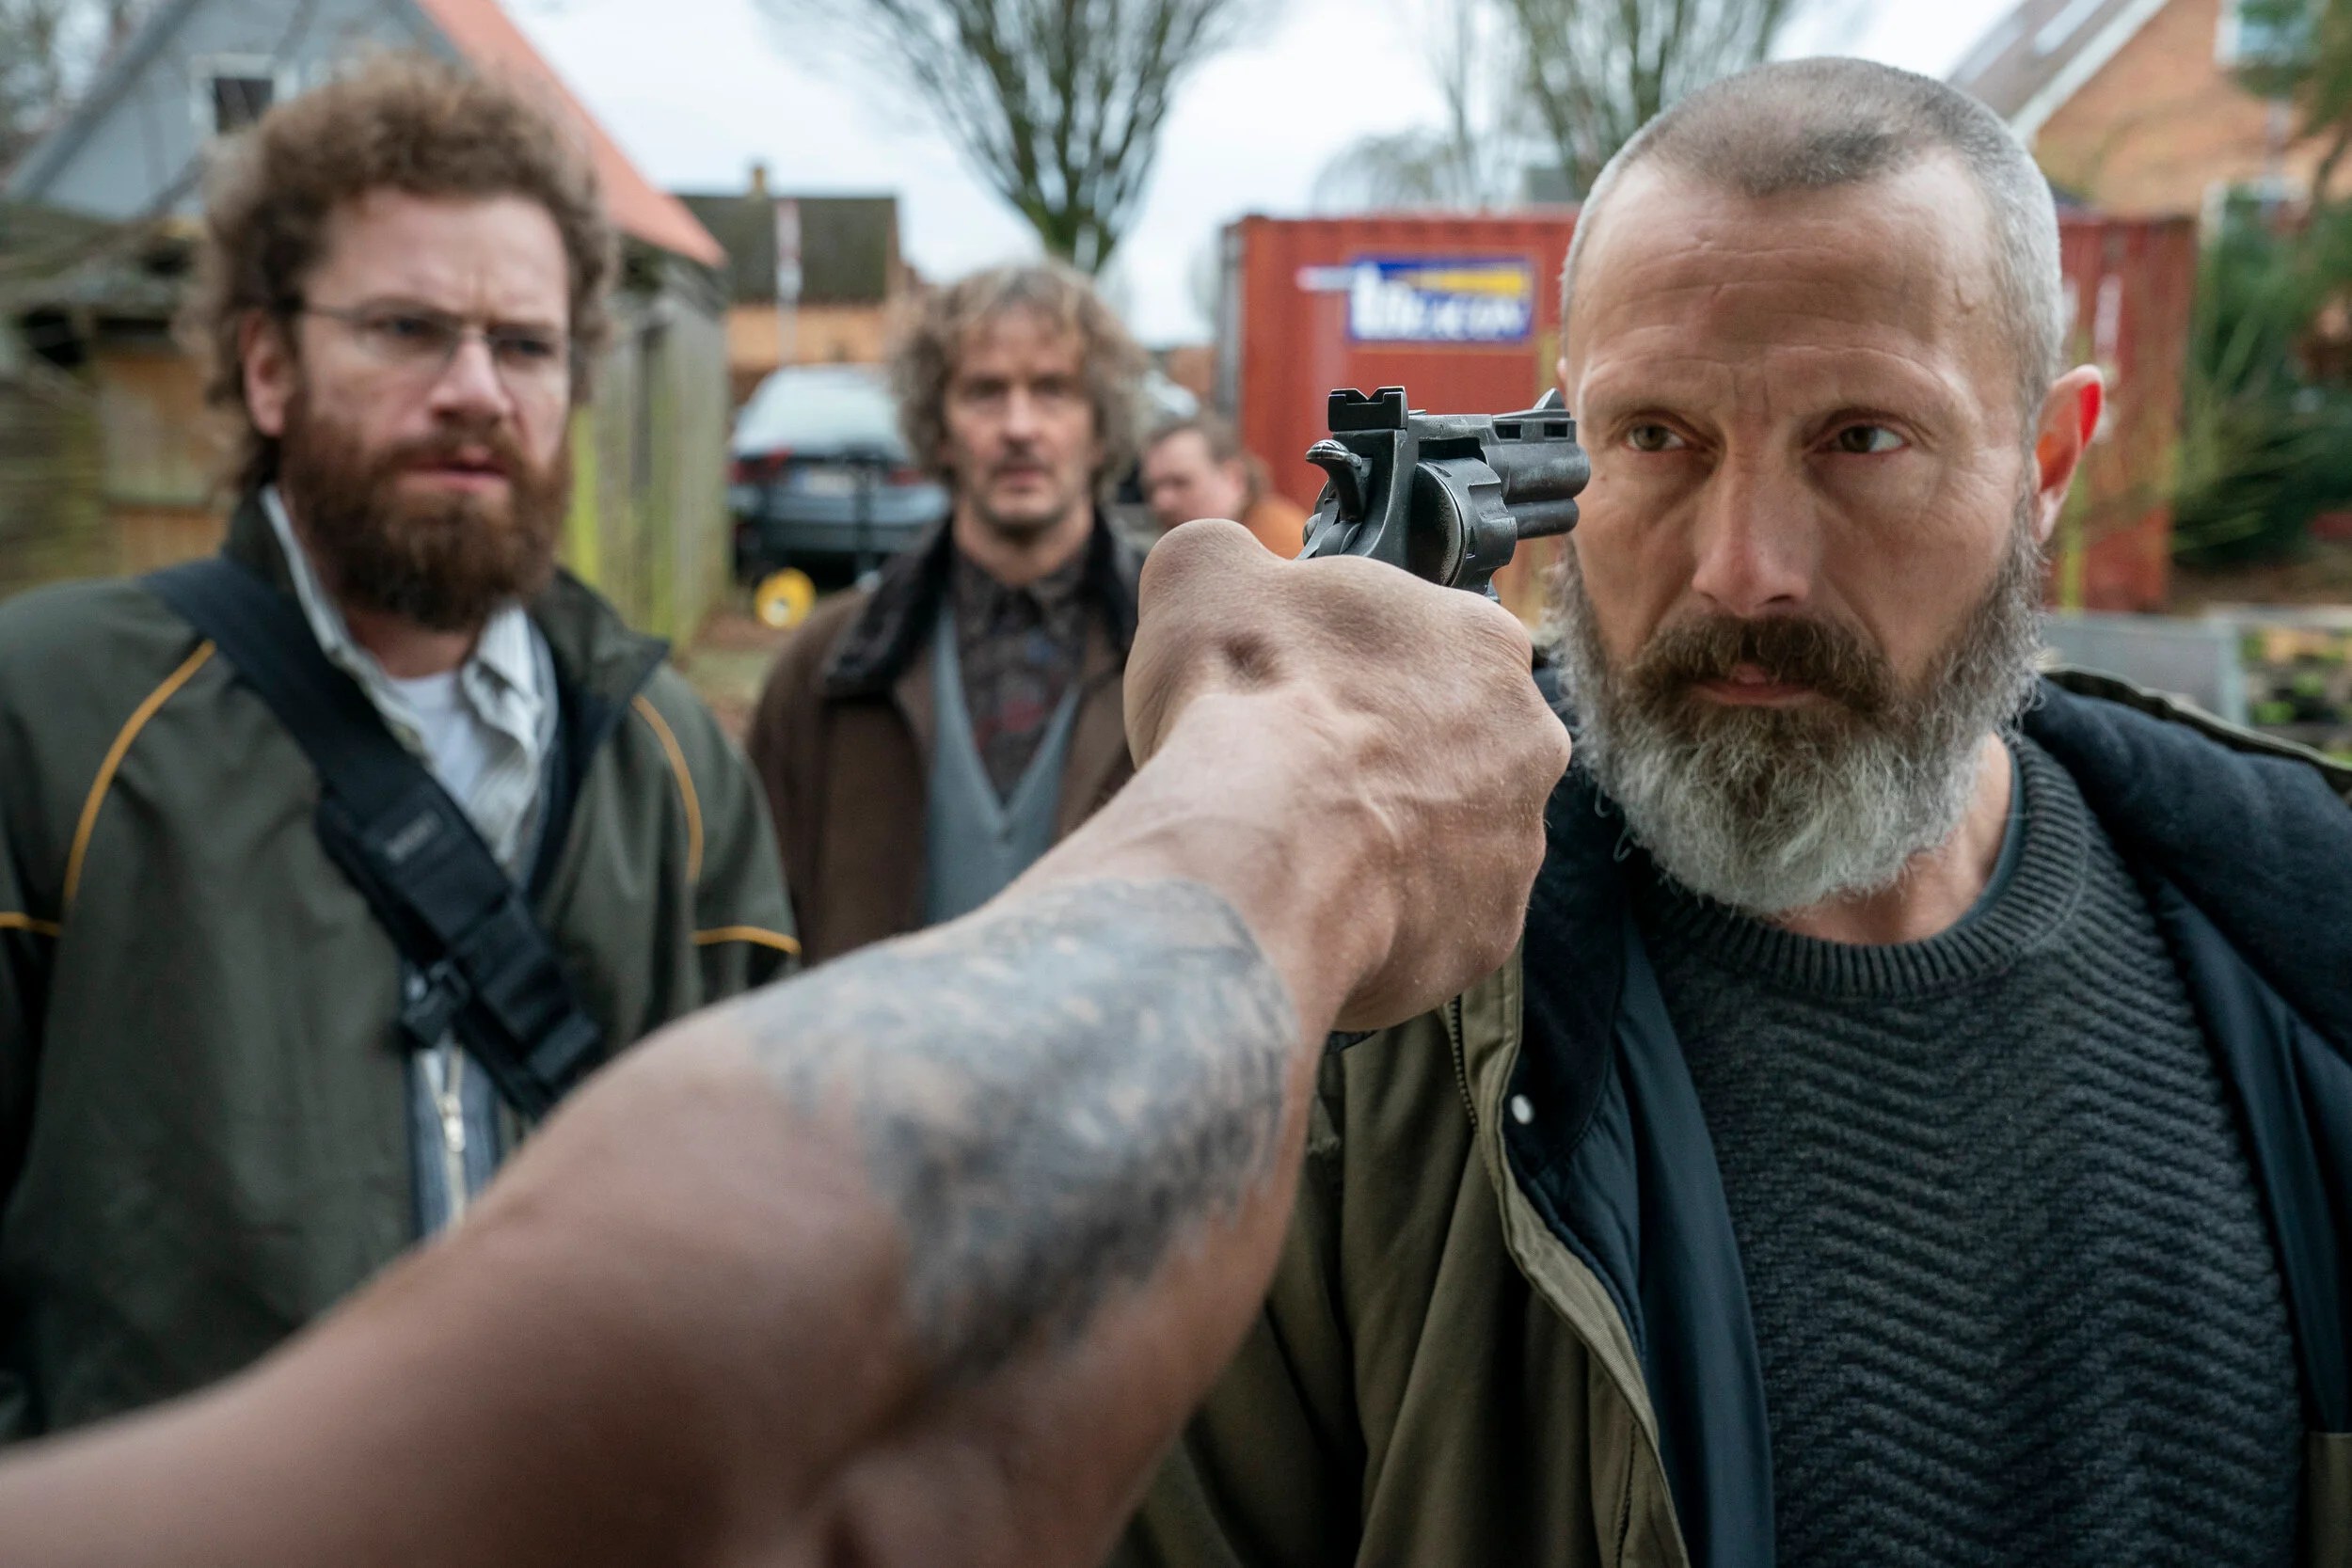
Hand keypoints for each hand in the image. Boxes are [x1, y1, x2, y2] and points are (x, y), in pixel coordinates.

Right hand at [1123, 519, 1568, 1029]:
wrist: (1253, 861)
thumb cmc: (1242, 709)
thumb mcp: (1202, 576)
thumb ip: (1225, 552)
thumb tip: (1220, 558)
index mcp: (1480, 640)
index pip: (1429, 640)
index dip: (1354, 665)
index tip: (1302, 688)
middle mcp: (1528, 743)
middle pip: (1451, 745)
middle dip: (1384, 758)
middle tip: (1299, 772)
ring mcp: (1515, 848)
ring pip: (1447, 839)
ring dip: (1386, 840)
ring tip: (1299, 849)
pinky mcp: (1486, 941)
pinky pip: (1433, 923)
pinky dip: (1382, 918)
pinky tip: (1317, 904)